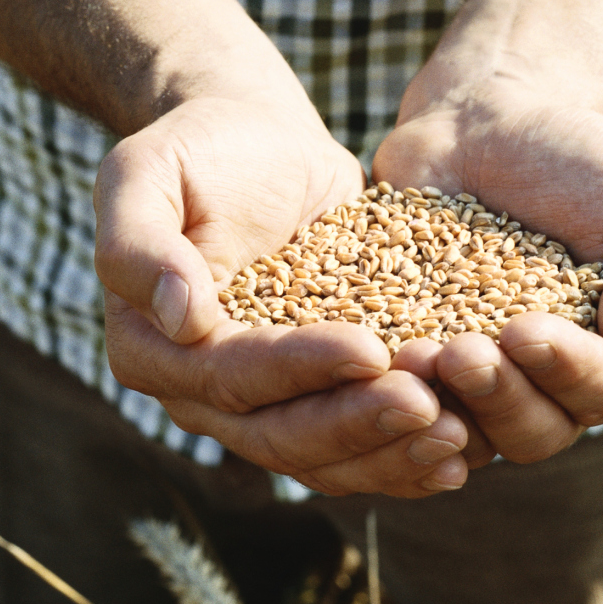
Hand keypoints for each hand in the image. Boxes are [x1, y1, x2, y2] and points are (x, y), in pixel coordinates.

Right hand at [95, 91, 477, 496]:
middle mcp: (198, 395)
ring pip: (322, 460)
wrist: (258, 144)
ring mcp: (259, 406)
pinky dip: (405, 457)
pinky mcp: (314, 400)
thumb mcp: (145, 173)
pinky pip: (356, 451)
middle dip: (356, 426)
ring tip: (459, 435)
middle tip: (430, 405)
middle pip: (278, 435)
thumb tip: (182, 318)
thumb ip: (139, 244)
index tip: (369, 347)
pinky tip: (463, 450)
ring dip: (390, 455)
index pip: (229, 377)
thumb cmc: (199, 149)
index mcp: (150, 349)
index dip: (300, 370)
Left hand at [371, 83, 602, 462]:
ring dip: (439, 405)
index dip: (570, 373)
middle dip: (497, 398)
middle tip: (459, 352)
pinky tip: (362, 361)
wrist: (487, 121)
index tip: (526, 331)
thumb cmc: (584, 161)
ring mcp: (474, 378)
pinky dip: (381, 392)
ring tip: (408, 357)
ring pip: (462, 430)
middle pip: (532, 430)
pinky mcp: (409, 356)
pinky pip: (395, 398)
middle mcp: (546, 385)